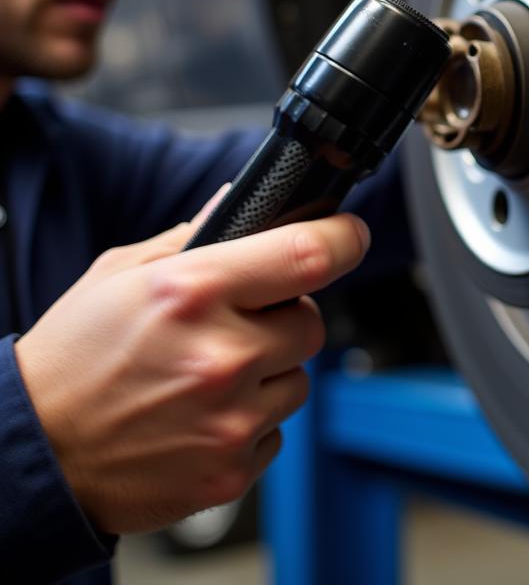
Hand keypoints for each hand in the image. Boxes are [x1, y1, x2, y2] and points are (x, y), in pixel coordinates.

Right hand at [13, 198, 370, 534]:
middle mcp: (221, 356)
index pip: (308, 254)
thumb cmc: (73, 359)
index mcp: (196, 293)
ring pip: (297, 379)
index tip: (349, 235)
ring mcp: (230, 419)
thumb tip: (240, 202)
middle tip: (236, 325)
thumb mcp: (123, 275)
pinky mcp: (231, 470)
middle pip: (310, 323)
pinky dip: (251, 420)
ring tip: (208, 375)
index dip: (342, 238)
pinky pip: (276, 430)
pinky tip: (202, 414)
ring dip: (268, 372)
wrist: (34, 455)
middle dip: (284, 317)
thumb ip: (195, 236)